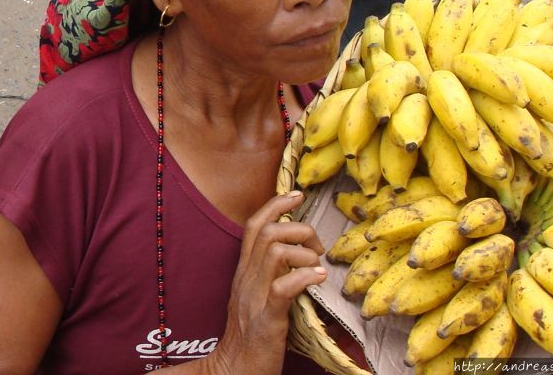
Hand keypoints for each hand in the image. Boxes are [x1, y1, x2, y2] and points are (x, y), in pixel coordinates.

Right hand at [213, 191, 326, 374]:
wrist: (234, 368)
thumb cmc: (250, 334)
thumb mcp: (254, 295)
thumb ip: (268, 272)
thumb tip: (294, 252)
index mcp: (243, 271)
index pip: (254, 225)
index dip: (275, 204)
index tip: (297, 194)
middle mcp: (246, 279)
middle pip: (267, 232)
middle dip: (299, 229)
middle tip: (316, 247)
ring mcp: (255, 297)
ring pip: (275, 252)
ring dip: (305, 253)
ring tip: (316, 267)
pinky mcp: (267, 318)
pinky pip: (283, 287)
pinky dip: (305, 277)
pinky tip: (318, 280)